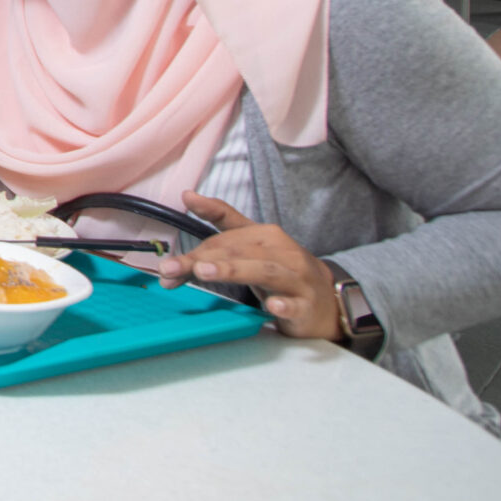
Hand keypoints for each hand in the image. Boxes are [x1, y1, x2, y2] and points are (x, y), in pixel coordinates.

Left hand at [153, 194, 343, 341]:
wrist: (330, 300)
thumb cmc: (282, 269)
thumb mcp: (253, 244)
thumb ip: (220, 222)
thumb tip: (187, 194)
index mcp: (265, 235)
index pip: (226, 234)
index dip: (198, 239)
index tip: (173, 241)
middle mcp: (282, 252)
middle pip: (237, 252)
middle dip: (202, 261)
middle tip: (171, 269)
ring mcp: (297, 278)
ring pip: (264, 271)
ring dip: (234, 271)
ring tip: (204, 272)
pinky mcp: (307, 305)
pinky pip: (295, 304)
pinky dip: (284, 304)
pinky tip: (272, 306)